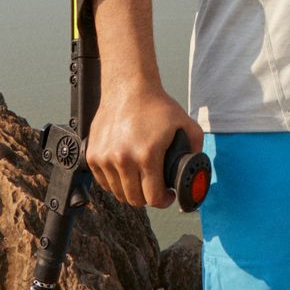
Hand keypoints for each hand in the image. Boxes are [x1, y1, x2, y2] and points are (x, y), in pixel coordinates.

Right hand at [85, 78, 202, 207]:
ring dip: (130, 190)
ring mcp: (105, 158)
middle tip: (154, 189)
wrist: (127, 88)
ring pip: (117, 192)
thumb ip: (196, 146)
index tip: (167, 196)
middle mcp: (123, 159)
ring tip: (139, 180)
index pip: (152, 197)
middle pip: (134, 199)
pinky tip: (125, 172)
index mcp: (147, 155)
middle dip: (147, 198)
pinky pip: (103, 182)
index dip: (163, 201)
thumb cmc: (155, 105)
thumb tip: (197, 166)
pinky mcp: (92, 155)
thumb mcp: (185, 123)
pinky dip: (113, 182)